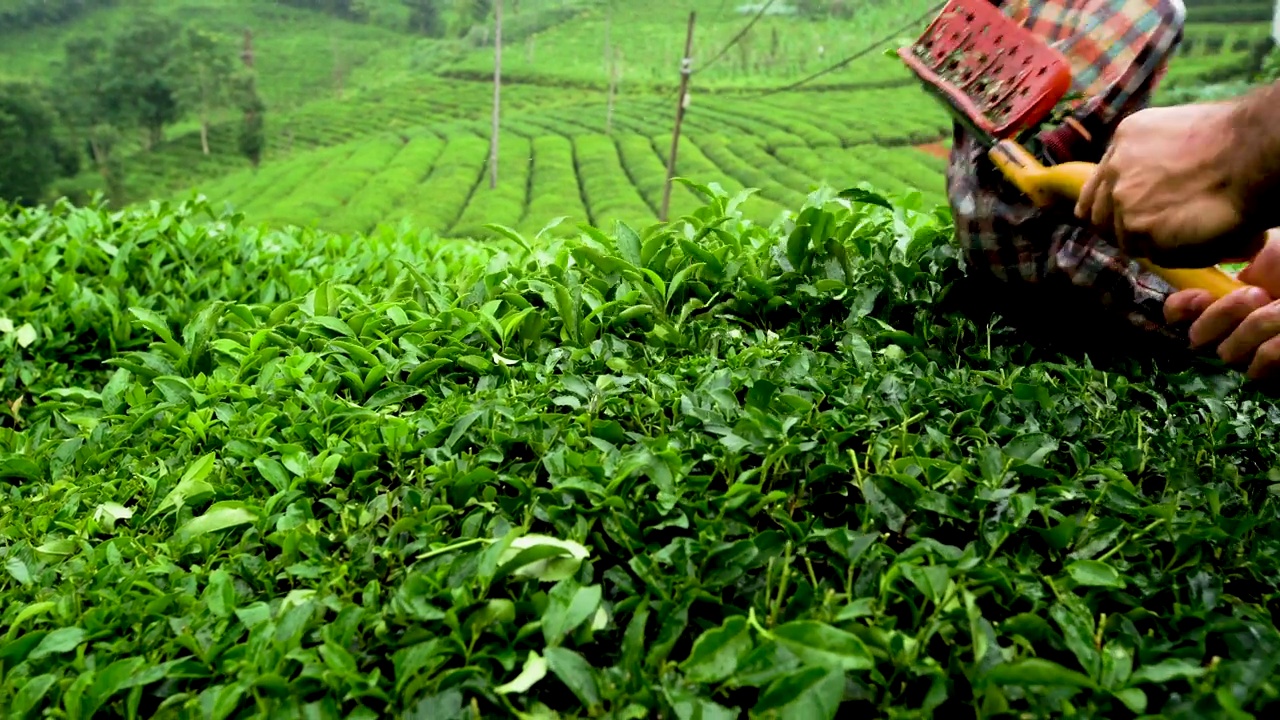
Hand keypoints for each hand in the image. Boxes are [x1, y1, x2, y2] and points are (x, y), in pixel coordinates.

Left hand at [1076, 103, 1267, 267]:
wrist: (1256, 154)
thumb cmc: (1240, 143)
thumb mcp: (1183, 134)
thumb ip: (1155, 161)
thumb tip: (1153, 190)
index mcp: (1127, 138)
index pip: (1098, 185)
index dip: (1110, 207)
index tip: (1125, 218)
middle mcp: (1116, 168)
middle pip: (1100, 218)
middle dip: (1125, 231)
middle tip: (1160, 234)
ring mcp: (1123, 201)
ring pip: (1128, 240)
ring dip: (1159, 243)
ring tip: (1197, 228)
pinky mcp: (1138, 229)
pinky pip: (1156, 256)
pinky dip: (1181, 254)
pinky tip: (1205, 236)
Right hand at [1165, 231, 1279, 379]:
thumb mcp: (1269, 253)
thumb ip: (1234, 263)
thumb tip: (1194, 276)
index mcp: (1234, 300)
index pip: (1183, 312)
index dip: (1181, 309)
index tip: (1196, 298)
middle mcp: (1239, 329)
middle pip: (1199, 338)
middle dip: (1225, 314)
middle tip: (1256, 296)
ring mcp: (1259, 354)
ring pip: (1229, 351)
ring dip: (1256, 326)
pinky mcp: (1275, 374)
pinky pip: (1258, 364)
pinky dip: (1272, 348)